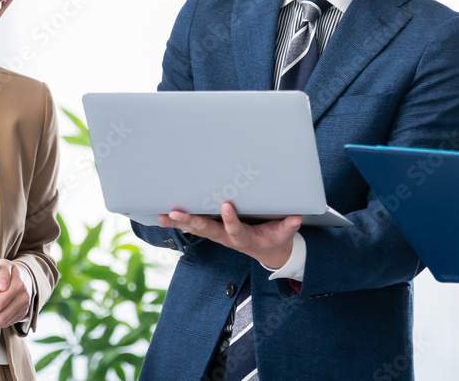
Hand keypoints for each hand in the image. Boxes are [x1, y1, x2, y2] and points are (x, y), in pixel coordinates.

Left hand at [0, 259, 30, 332]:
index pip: (0, 302)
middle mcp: (23, 297)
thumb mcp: (4, 265)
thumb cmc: (9, 271)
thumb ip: (2, 272)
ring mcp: (24, 307)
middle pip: (2, 315)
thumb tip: (1, 286)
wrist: (24, 277)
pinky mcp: (22, 313)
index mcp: (19, 284)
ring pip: (4, 321)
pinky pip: (7, 323)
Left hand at [159, 202, 302, 268]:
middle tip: (175, 213)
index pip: (235, 229)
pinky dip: (180, 222)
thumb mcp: (285, 234)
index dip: (230, 219)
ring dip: (179, 223)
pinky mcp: (214, 232)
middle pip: (207, 230)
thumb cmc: (276, 239)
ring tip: (161, 216)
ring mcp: (218, 236)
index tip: (225, 205)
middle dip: (191, 221)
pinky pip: (195, 227)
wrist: (269, 253)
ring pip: (197, 229)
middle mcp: (227, 238)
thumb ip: (289, 226)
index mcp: (245, 238)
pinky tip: (163, 217)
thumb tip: (296, 216)